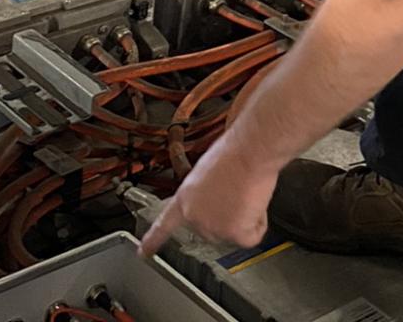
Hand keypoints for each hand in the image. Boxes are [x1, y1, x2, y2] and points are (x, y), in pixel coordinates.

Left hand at [138, 130, 278, 257]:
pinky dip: (258, 221)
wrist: (250, 149)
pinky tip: (254, 202)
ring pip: (236, 231)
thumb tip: (222, 195)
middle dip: (229, 215)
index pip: (165, 223)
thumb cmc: (235, 150)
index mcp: (185, 197)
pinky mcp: (232, 232)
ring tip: (246, 190)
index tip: (144, 253)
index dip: (153, 240)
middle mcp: (194, 216)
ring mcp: (212, 227)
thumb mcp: (210, 170)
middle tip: (238, 191)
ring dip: (245, 215)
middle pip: (214, 228)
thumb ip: (208, 191)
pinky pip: (252, 235)